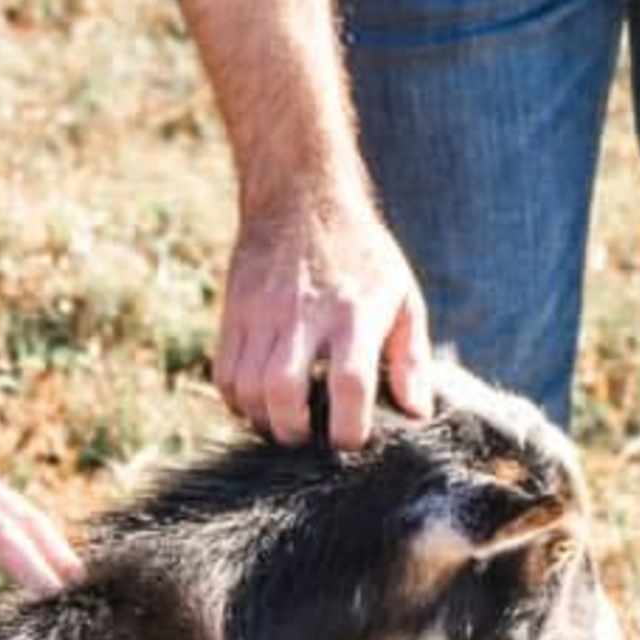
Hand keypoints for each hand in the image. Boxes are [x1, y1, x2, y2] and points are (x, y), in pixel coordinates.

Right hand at [216, 183, 432, 446]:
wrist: (300, 198)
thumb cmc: (361, 255)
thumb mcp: (403, 296)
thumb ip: (412, 358)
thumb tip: (415, 413)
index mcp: (354, 312)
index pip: (349, 384)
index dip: (349, 428)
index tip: (352, 441)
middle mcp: (303, 314)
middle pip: (283, 393)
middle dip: (295, 433)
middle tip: (311, 437)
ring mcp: (262, 313)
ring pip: (247, 389)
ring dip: (265, 420)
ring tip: (287, 421)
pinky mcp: (234, 312)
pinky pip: (224, 374)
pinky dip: (239, 401)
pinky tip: (261, 400)